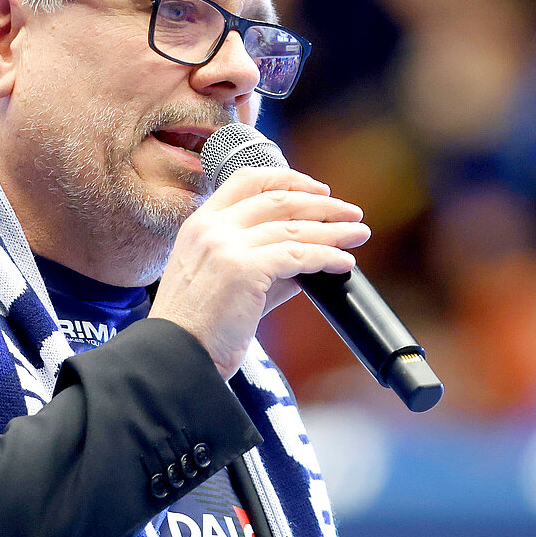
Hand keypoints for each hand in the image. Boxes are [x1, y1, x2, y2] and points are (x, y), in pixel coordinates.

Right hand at [150, 166, 366, 378]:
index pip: (248, 181)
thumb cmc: (198, 328)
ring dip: (333, 230)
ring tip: (358, 234)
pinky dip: (326, 257)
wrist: (177, 356)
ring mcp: (226, 245)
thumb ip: (264, 265)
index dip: (288, 179)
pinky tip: (343, 263)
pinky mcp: (244, 269)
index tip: (317, 190)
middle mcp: (211, 227)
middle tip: (350, 212)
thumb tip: (307, 260)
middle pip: (278, 199)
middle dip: (322, 204)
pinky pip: (297, 256)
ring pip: (293, 228)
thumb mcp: (226, 282)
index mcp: (200, 223)